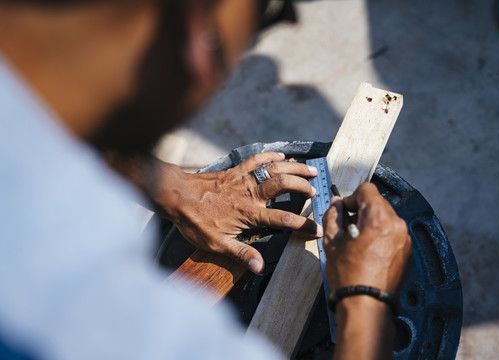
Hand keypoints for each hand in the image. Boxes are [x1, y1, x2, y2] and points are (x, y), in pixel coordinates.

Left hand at [155, 152, 321, 273]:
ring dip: (294, 168)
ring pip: (274, 169)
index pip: (282, 220)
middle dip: (302, 187)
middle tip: (316, 192)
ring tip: (310, 170)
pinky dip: (270, 155)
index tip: (317, 230)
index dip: (302, 225)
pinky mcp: (235, 171)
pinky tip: (281, 155)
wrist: (176, 196)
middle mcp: (250, 194)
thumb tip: (259, 268)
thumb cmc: (195, 222)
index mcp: (249, 214)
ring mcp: (243, 180)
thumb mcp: (216, 244)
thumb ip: (241, 254)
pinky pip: (256, 159)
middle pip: (283, 185)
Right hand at [322, 183, 410, 294]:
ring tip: (358, 241)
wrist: (366, 304)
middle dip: (362, 210)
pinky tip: (368, 251)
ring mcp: (404, 239)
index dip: (352, 197)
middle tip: (348, 226)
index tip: (344, 209)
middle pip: (378, 203)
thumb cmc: (350, 277)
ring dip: (371, 223)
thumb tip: (335, 205)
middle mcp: (396, 225)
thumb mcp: (332, 242)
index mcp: (378, 218)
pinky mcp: (407, 251)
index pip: (367, 190)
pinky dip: (381, 236)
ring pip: (386, 218)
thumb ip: (333, 216)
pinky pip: (393, 233)